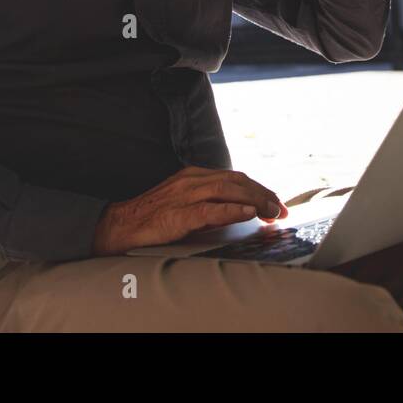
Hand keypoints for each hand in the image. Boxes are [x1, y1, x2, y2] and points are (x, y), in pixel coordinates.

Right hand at [91, 166, 289, 255]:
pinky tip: (248, 213)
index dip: (259, 189)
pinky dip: (232, 210)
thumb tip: (243, 212)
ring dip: (255, 200)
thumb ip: (212, 205)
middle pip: (236, 181)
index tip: (276, 202)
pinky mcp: (178, 214)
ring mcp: (184, 195)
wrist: (120, 226)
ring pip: (227, 191)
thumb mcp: (186, 206)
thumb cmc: (154, 218)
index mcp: (194, 176)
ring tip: (273, 211)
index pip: (235, 178)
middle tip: (282, 210)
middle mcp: (192, 180)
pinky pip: (209, 209)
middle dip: (263, 194)